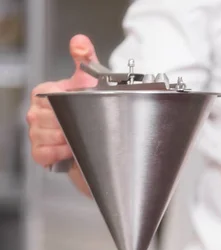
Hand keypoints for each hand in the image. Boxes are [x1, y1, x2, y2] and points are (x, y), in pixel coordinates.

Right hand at [27, 34, 98, 167]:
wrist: (99, 143)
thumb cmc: (93, 113)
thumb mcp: (90, 83)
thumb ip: (86, 60)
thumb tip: (80, 42)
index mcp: (44, 94)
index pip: (44, 96)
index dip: (62, 104)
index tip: (76, 107)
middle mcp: (37, 113)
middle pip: (45, 118)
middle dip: (67, 123)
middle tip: (82, 125)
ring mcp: (37, 134)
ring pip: (44, 135)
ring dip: (65, 138)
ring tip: (79, 138)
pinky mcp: (41, 153)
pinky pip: (43, 152)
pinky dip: (57, 152)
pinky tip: (69, 150)